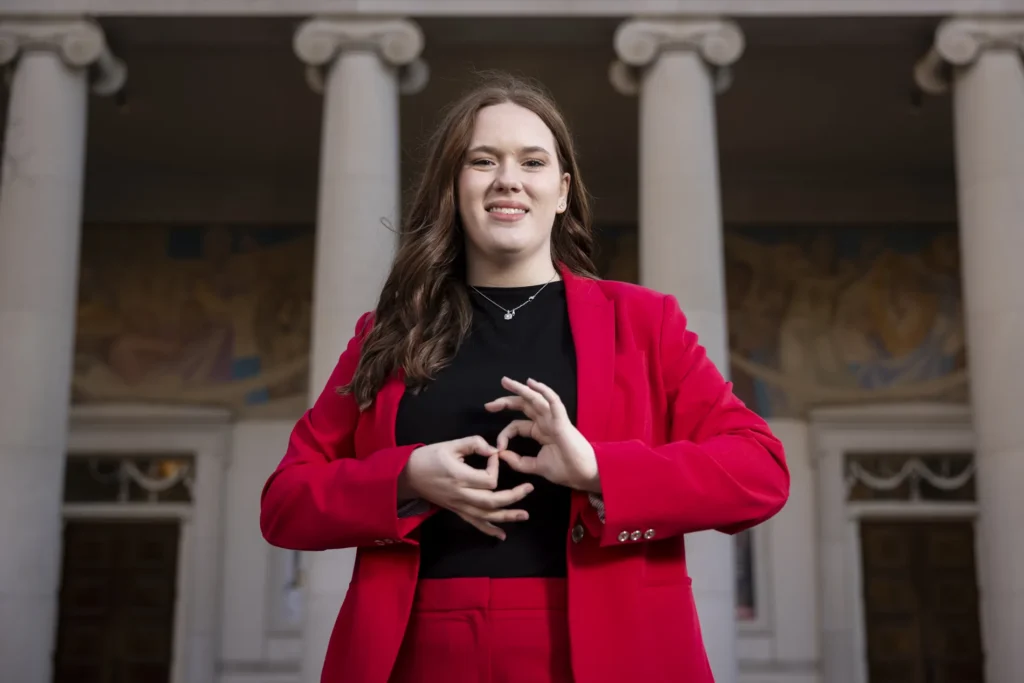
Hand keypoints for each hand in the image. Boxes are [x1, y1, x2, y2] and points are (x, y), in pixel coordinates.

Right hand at [400, 436, 533, 539]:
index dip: (496, 467)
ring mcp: (459, 505)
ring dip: (507, 516)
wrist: (408, 475)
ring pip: (486, 515)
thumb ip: (473, 444)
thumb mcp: (450, 445)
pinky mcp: (457, 510)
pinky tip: (502, 535)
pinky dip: (489, 530)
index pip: (488, 480)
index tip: (493, 455)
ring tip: (524, 515)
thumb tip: (493, 449)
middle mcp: (461, 495)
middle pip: (492, 501)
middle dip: (513, 496)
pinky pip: (474, 523)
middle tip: (529, 488)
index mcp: (460, 477)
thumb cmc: (428, 457)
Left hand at [485, 377, 599, 491]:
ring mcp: (554, 419)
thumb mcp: (536, 466)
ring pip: (535, 399)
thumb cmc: (565, 470)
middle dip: (506, 402)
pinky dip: (544, 391)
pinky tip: (532, 383)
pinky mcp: (562, 421)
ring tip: (506, 382)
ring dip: (520, 389)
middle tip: (489, 404)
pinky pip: (553, 402)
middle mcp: (545, 422)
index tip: (497, 447)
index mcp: (539, 432)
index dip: (504, 434)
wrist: (584, 475)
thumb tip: (501, 454)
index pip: (516, 425)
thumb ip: (518, 461)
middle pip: (523, 406)